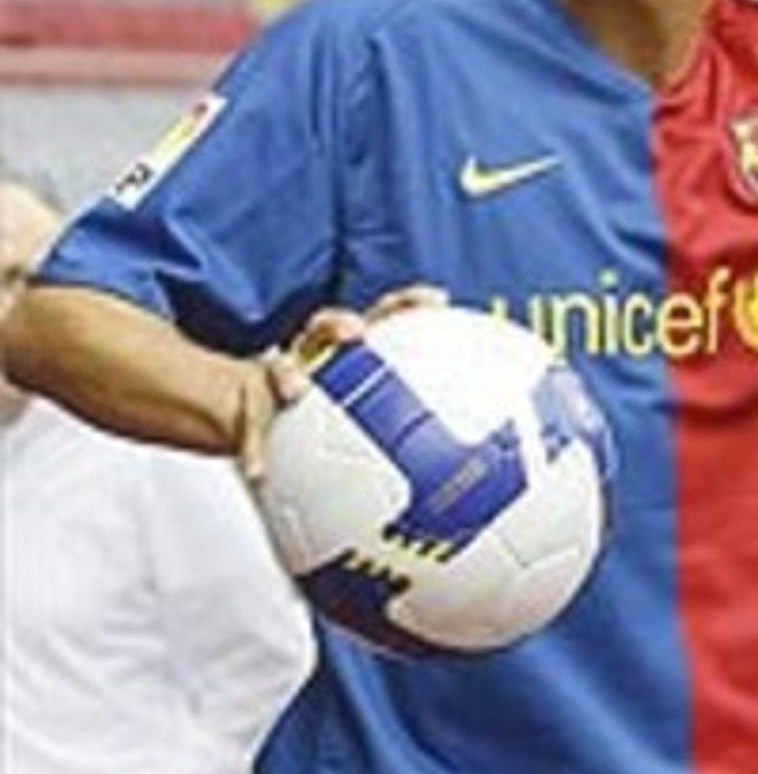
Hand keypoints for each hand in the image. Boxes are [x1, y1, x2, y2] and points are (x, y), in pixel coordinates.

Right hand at [239, 285, 448, 482]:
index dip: (409, 303)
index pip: (384, 316)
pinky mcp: (253, 411)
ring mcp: (282, 381)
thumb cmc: (334, 425)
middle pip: (328, 325)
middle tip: (356, 333)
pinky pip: (251, 432)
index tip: (438, 300)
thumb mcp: (378, 422)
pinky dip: (254, 452)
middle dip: (341, 323)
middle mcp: (316, 358)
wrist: (262, 420)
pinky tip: (258, 473)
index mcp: (353, 354)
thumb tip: (490, 446)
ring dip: (288, 373)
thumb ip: (424, 427)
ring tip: (297, 390)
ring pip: (281, 364)